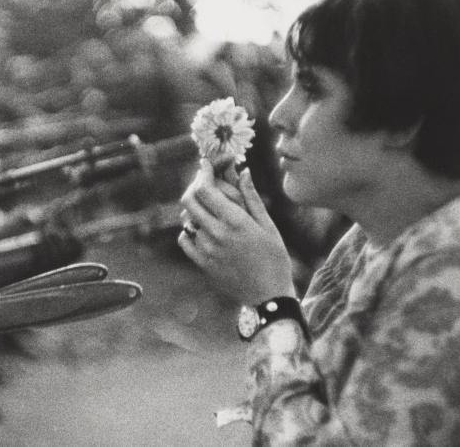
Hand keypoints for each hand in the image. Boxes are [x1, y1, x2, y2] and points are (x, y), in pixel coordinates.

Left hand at [178, 159, 294, 304]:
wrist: (269, 296)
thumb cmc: (275, 258)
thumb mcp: (268, 226)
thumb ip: (251, 197)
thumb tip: (243, 171)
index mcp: (235, 221)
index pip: (206, 189)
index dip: (203, 172)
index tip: (205, 164)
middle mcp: (216, 234)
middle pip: (189, 200)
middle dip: (195, 185)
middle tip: (204, 182)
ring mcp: (206, 250)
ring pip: (187, 219)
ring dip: (194, 208)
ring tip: (208, 206)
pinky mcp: (202, 263)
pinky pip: (185, 240)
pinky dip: (189, 230)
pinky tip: (201, 228)